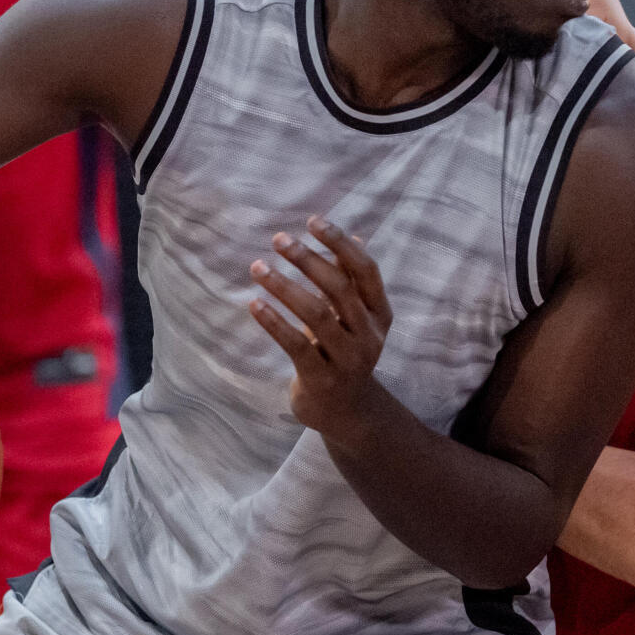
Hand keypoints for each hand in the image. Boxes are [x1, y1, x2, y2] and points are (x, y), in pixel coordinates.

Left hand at [247, 216, 392, 439]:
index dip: (341, 244)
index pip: (365, 271)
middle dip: (307, 260)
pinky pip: (296, 345)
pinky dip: (274, 322)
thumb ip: (350, 282)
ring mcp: (347, 359)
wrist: (347, 412)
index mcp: (380, 314)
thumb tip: (351, 237)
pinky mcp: (321, 379)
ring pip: (316, 315)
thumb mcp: (354, 318)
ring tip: (258, 267)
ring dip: (284, 287)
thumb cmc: (344, 352)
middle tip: (278, 240)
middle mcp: (369, 335)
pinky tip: (255, 304)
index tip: (313, 221)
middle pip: (339, 289)